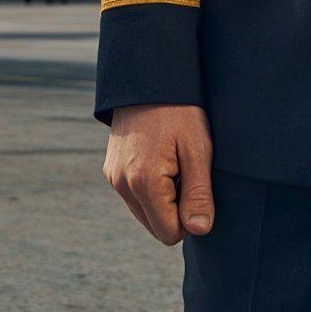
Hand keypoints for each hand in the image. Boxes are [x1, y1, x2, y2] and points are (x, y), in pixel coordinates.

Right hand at [104, 103, 214, 244]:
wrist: (147, 78)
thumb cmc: (179, 110)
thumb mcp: (198, 148)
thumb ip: (199, 193)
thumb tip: (199, 230)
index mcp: (144, 182)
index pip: (169, 233)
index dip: (190, 218)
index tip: (198, 188)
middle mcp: (122, 185)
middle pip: (156, 227)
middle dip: (176, 211)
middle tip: (188, 174)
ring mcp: (114, 178)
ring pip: (145, 214)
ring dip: (163, 201)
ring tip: (174, 165)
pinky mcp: (111, 170)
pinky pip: (135, 197)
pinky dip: (151, 189)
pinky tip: (161, 161)